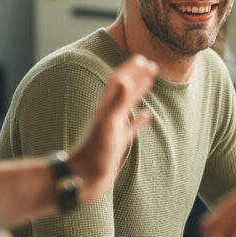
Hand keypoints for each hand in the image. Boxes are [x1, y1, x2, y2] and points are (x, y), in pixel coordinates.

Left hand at [68, 55, 156, 203]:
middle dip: (137, 76)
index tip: (142, 58)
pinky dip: (140, 119)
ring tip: (149, 82)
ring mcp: (114, 128)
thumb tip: (125, 80)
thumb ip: (117, 103)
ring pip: (129, 105)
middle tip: (151, 65)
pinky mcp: (118, 141)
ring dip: (139, 92)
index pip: (119, 82)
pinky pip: (132, 126)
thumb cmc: (95, 153)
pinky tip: (147, 115)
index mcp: (107, 109)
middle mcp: (110, 115)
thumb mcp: (109, 125)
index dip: (129, 70)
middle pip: (125, 90)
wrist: (85, 178)